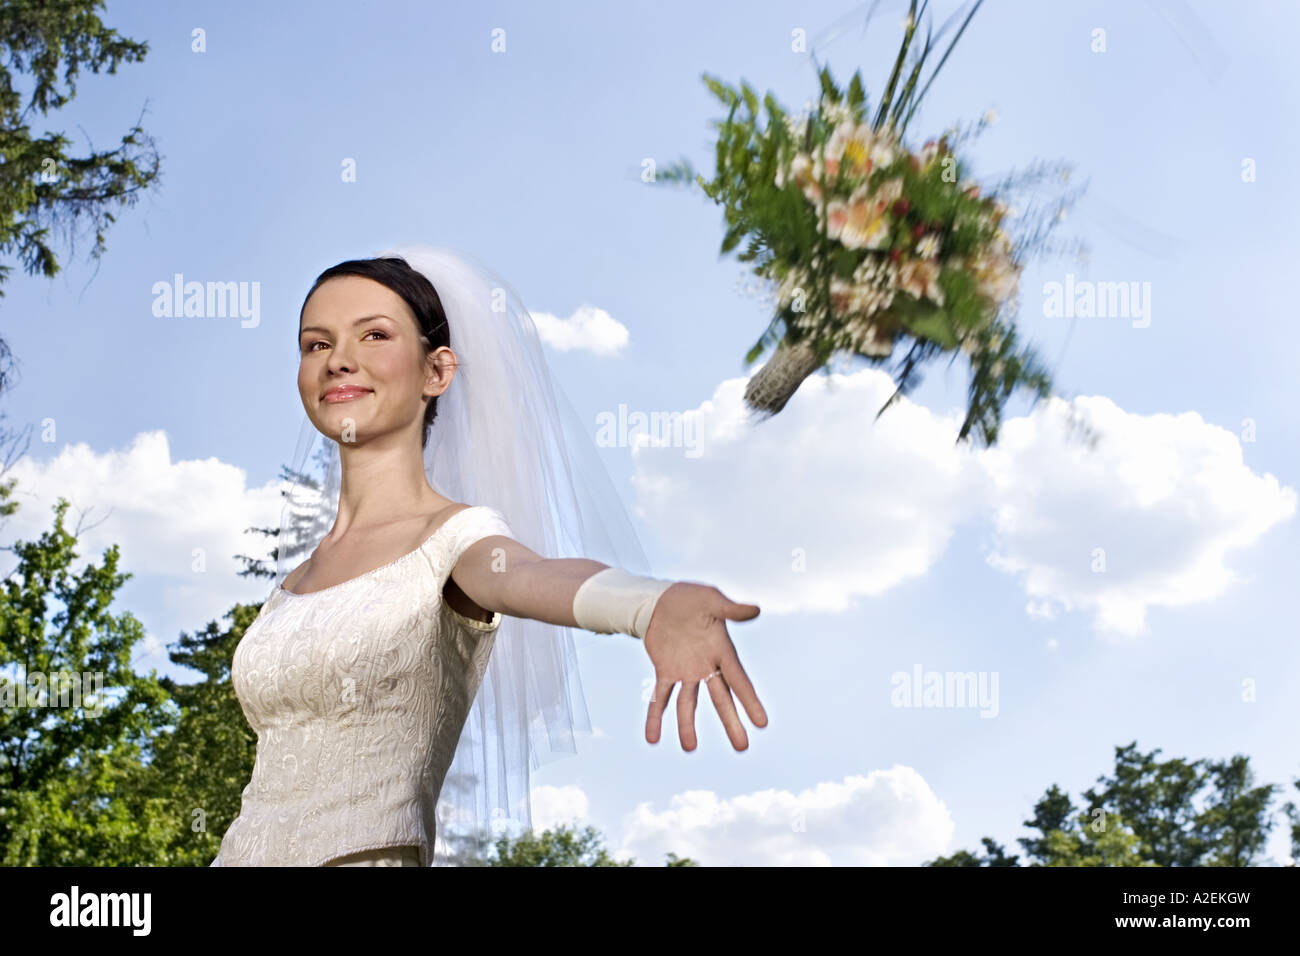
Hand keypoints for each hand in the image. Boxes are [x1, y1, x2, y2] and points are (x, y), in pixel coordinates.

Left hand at [642, 582, 766, 750]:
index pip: (739, 681)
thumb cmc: (691, 598)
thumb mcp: (711, 600)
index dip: (750, 702)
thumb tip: (756, 610)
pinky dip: (655, 717)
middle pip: (720, 699)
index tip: (762, 723)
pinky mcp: (665, 671)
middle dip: (731, 723)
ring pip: (688, 704)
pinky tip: (653, 738)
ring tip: (689, 748)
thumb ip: (731, 609)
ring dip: (687, 725)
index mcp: (722, 651)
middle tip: (742, 747)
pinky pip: (660, 698)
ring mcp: (686, 672)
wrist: (662, 600)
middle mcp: (707, 666)